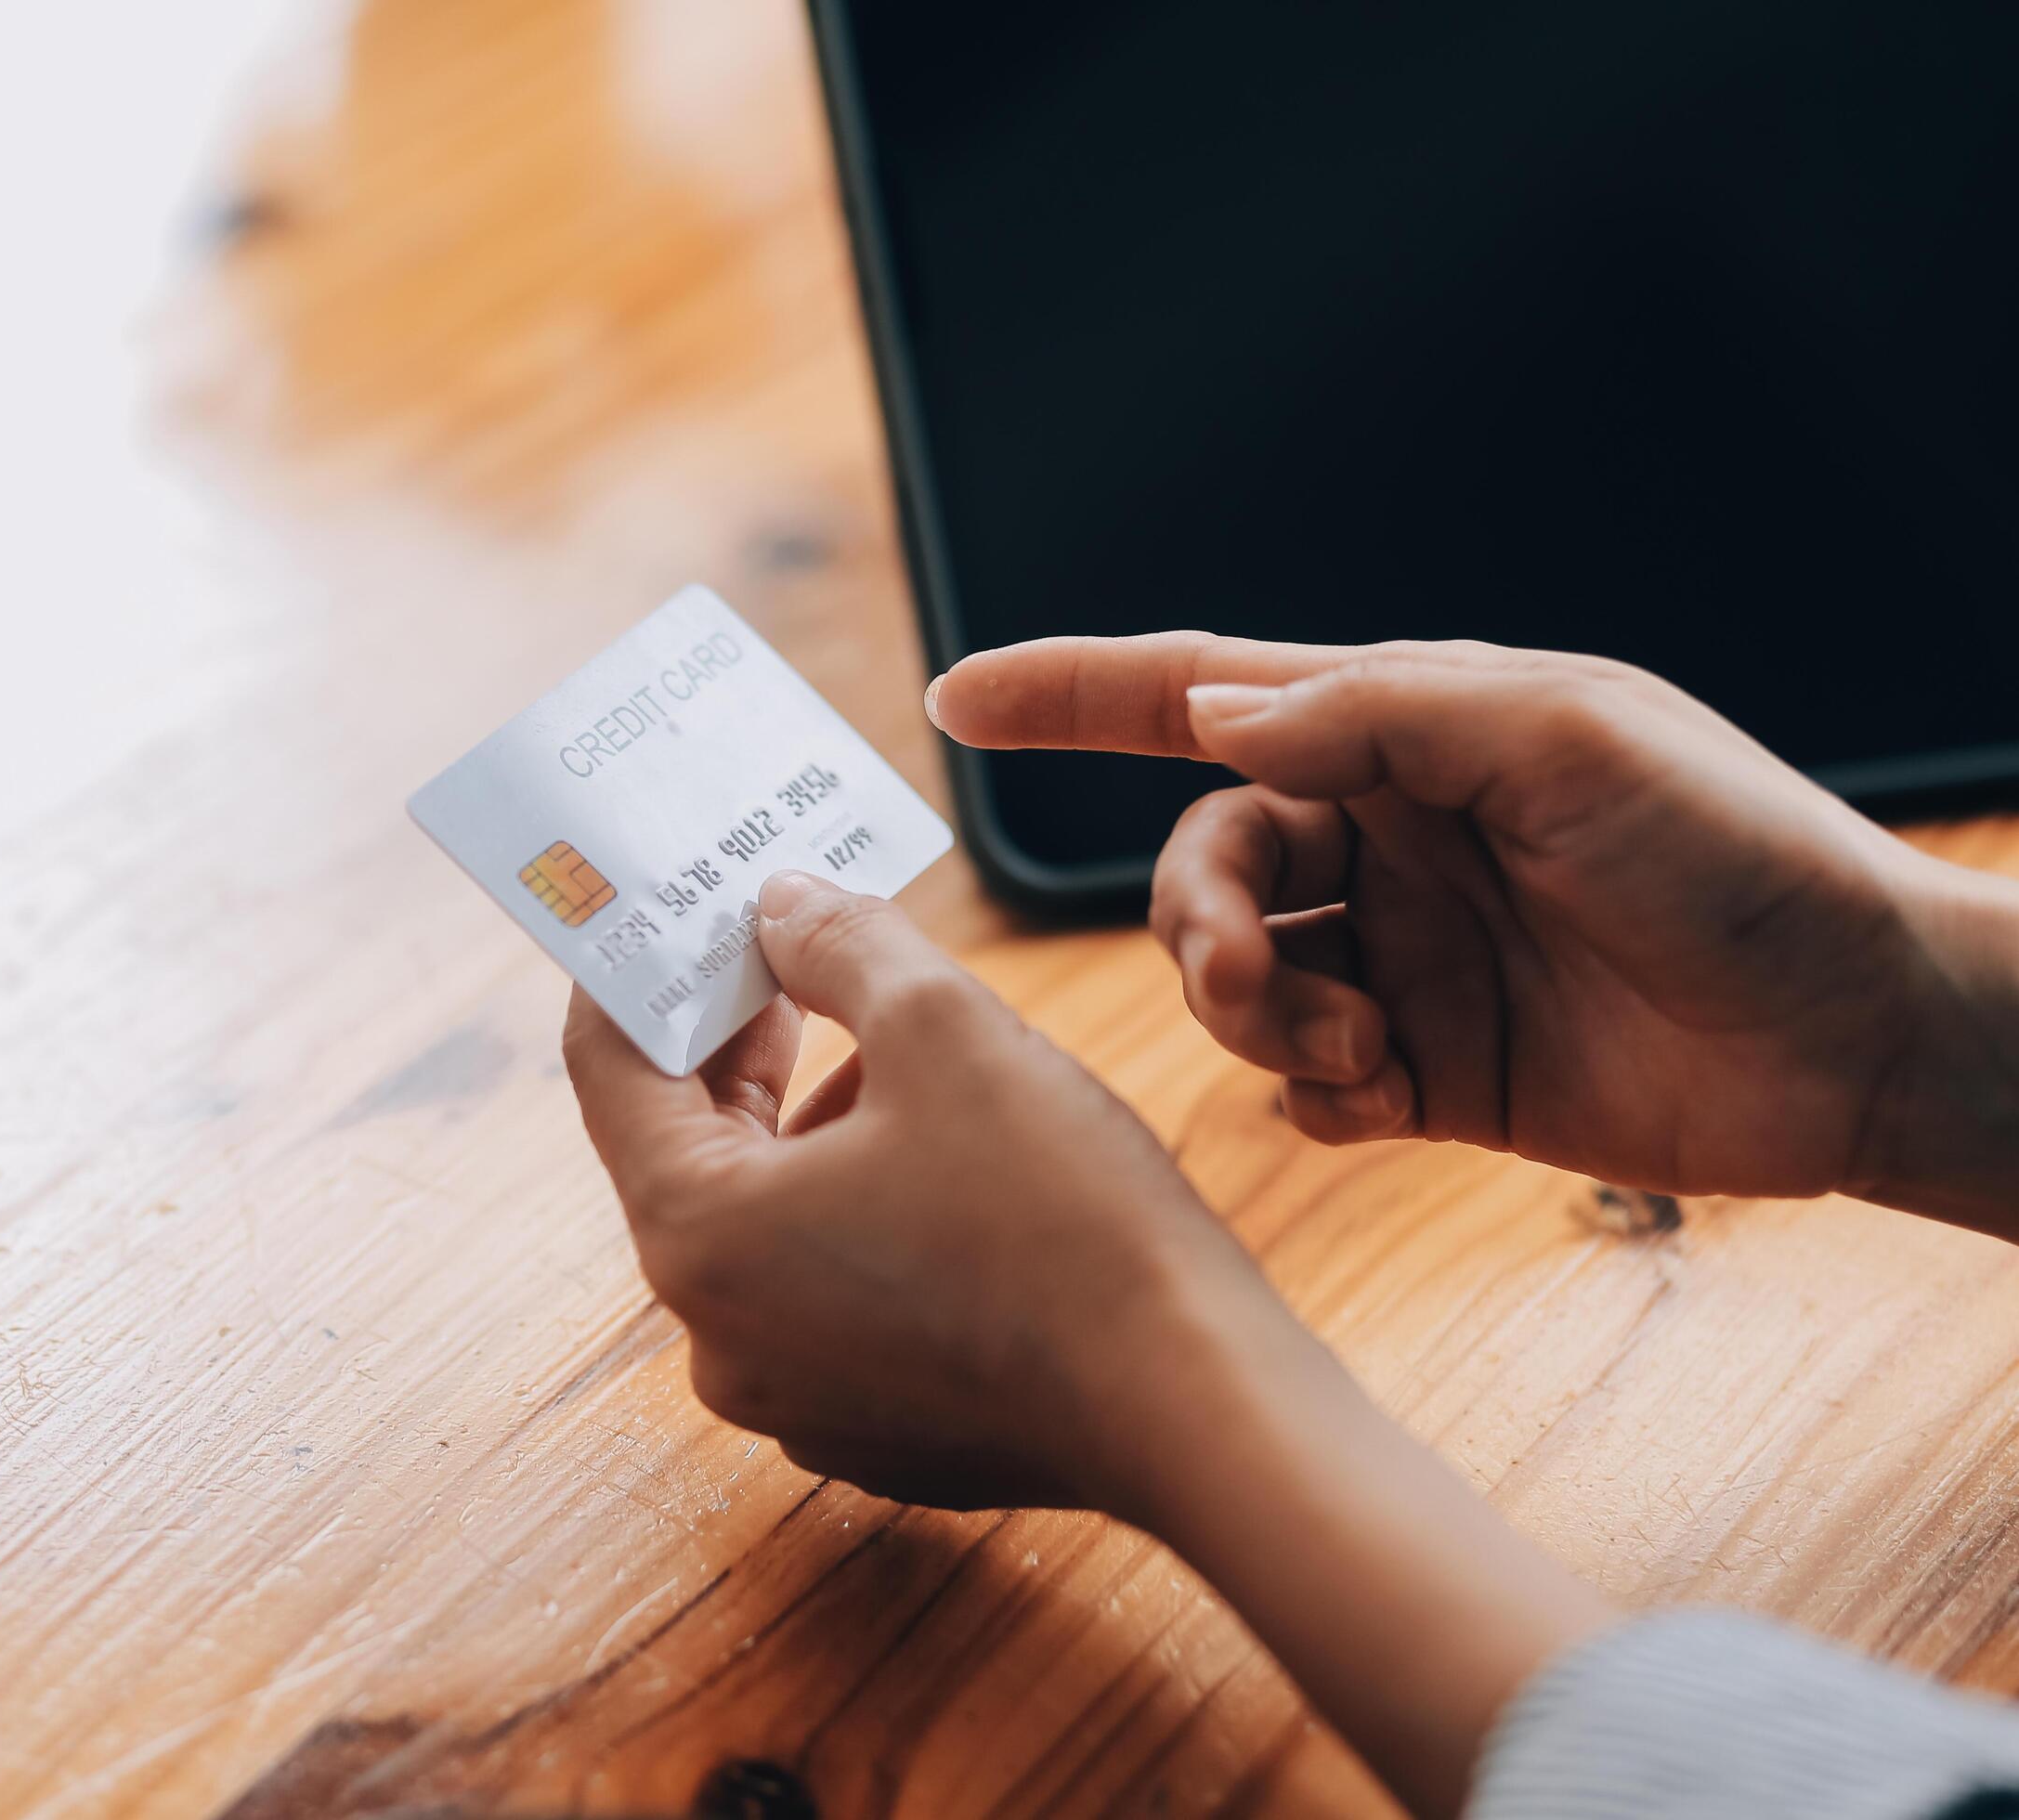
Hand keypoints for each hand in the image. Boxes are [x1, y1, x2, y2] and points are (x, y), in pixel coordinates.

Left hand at [562, 869, 1613, 1817]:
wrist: (1198, 1408)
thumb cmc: (1065, 1217)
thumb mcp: (944, 1029)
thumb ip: (836, 944)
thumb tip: (777, 905)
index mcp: (696, 1233)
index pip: (607, 1065)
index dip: (643, 966)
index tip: (684, 906)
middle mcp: (713, 1332)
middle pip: (684, 1143)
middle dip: (738, 1035)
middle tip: (791, 942)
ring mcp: (785, 1393)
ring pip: (762, 1214)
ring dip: (808, 1117)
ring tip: (893, 1040)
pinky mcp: (861, 1425)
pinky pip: (821, 1288)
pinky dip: (853, 1207)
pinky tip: (942, 1153)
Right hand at [931, 634, 2018, 1216]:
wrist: (1860, 1036)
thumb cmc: (1739, 853)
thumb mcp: (1560, 738)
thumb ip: (1372, 714)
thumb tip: (1213, 714)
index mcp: (1411, 734)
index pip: (1207, 696)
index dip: (1076, 692)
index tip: (958, 696)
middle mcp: (1392, 839)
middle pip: (1203, 862)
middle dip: (1194, 920)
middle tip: (1242, 978)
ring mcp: (1409, 957)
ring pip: (1236, 979)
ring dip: (1255, 1015)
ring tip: (1351, 1047)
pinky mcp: (1434, 1071)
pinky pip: (1301, 1082)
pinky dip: (1313, 1092)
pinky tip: (1388, 1097)